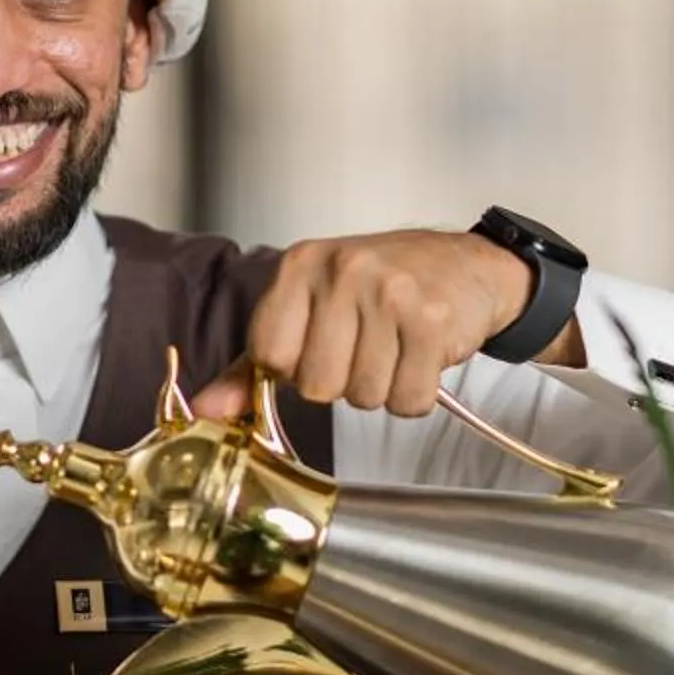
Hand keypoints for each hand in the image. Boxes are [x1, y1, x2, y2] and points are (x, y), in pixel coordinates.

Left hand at [189, 228, 556, 420]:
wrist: (466, 264)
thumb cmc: (382, 287)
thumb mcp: (310, 307)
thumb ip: (254, 362)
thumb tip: (207, 410)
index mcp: (301, 264)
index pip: (271, 357)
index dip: (297, 369)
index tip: (321, 348)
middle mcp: (343, 270)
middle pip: (318, 387)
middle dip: (343, 384)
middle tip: (366, 350)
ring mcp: (390, 293)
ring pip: (364, 398)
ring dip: (382, 389)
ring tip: (395, 350)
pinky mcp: (431, 321)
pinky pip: (408, 400)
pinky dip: (415, 394)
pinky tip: (420, 358)